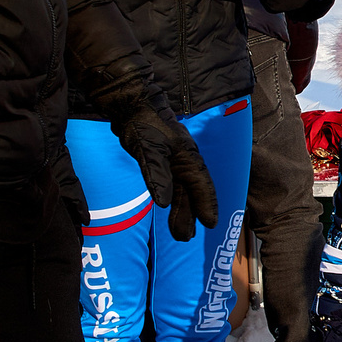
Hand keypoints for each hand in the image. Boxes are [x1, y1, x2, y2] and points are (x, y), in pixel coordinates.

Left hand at [103, 96, 219, 241]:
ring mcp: (173, 161)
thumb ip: (157, 175)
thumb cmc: (143, 123)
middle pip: (191, 193)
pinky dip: (172, 198)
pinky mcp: (161, 160)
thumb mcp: (149, 151)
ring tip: (179, 233)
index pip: (201, 186)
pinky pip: (171, 185)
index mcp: (188, 157)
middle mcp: (184, 161)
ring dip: (180, 211)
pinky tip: (168, 208)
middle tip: (185, 237)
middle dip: (190, 215)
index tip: (211, 224)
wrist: (130, 104)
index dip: (207, 205)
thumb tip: (165, 203)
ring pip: (181, 191)